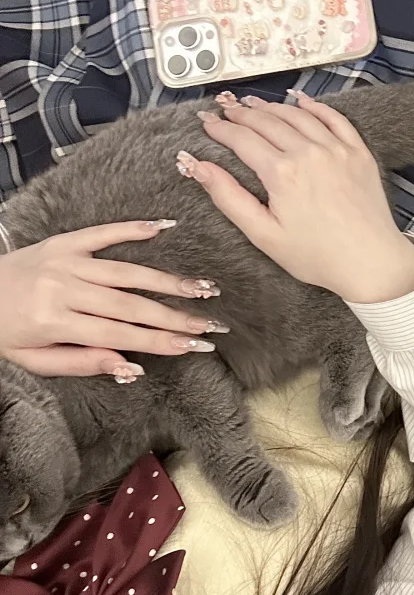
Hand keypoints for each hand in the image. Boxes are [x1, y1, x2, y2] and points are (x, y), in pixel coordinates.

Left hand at [0, 222, 225, 380]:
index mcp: (54, 321)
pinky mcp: (63, 242)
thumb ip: (82, 363)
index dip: (161, 341)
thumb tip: (130, 367)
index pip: (120, 333)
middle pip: (131, 304)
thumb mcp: (34, 361)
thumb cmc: (2, 333)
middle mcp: (63, 287)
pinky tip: (163, 227)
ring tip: (202, 287)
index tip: (194, 346)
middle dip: (176, 316)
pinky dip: (134, 228)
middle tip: (211, 324)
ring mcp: (65, 260)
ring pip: (126, 271)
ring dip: (168, 280)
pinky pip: (103, 233)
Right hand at [181, 91, 413, 304]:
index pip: (242, 139)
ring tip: (255, 104)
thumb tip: (197, 167)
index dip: (221, 128)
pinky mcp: (358, 152)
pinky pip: (335, 119)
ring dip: (273, 107)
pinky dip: (315, 107)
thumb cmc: (317, 255)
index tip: (207, 122)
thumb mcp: (264, 234)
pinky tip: (301, 101)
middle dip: (242, 113)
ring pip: (298, 115)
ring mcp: (337, 149)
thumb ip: (229, 197)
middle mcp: (309, 152)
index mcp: (282, 173)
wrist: (371, 262)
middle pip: (268, 121)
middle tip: (226, 109)